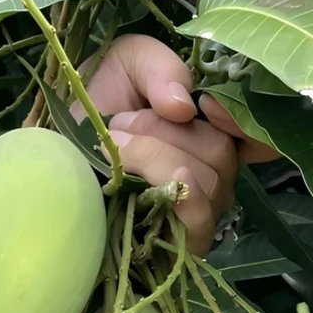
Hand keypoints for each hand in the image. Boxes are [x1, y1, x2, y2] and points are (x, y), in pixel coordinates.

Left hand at [82, 35, 277, 253]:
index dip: (243, 121)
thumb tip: (183, 105)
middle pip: (221, 152)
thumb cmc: (93, 116)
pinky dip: (172, 192)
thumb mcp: (124, 66)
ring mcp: (202, 215)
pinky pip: (199, 220)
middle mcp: (215, 177)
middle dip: (165, 131)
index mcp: (212, 134)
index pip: (259, 136)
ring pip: (206, 179)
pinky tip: (139, 181)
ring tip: (114, 152)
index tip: (205, 105)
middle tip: (121, 127)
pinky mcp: (182, 246)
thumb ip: (159, 66)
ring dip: (153, 155)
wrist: (53, 168)